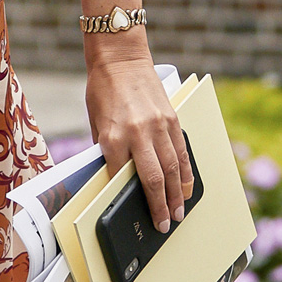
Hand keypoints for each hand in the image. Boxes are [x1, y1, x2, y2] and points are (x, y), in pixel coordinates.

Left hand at [84, 38, 192, 234]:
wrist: (120, 57)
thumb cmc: (102, 89)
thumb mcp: (96, 123)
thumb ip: (107, 150)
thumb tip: (116, 177)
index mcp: (113, 137)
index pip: (121, 177)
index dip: (127, 200)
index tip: (132, 216)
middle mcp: (138, 133)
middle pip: (153, 179)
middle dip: (160, 206)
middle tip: (165, 225)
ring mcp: (158, 126)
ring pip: (172, 168)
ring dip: (176, 194)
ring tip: (179, 213)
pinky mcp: (172, 118)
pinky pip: (181, 151)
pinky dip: (185, 172)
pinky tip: (186, 186)